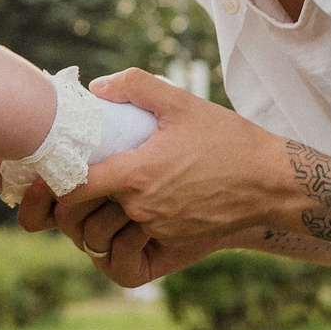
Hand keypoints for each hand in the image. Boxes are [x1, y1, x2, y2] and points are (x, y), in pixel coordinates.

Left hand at [22, 68, 297, 284]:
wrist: (273, 182)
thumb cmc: (228, 139)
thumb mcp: (182, 102)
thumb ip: (136, 85)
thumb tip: (97, 87)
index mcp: (137, 174)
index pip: (74, 189)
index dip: (57, 182)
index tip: (58, 169)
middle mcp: (143, 208)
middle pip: (82, 219)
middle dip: (70, 207)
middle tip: (74, 186)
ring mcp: (158, 230)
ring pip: (106, 236)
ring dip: (97, 222)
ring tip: (102, 197)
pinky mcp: (174, 243)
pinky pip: (134, 244)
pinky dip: (126, 232)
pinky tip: (133, 208)